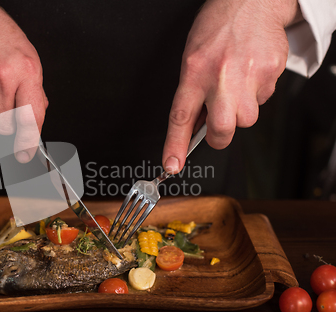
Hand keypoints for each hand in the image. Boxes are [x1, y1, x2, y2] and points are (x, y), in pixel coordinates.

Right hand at [0, 0, 47, 162]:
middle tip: (2, 104)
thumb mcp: (28, 59)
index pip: (30, 118)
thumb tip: (35, 123)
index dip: (28, 142)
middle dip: (5, 122)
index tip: (25, 155)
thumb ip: (34, 92)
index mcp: (26, 71)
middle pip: (4, 127)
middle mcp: (1, 77)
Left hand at [162, 0, 301, 172]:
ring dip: (240, 112)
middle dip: (218, 137)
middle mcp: (221, 76)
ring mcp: (249, 76)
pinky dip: (256, 94)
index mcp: (194, 72)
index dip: (174, 146)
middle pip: (222, 129)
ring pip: (247, 119)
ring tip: (236, 87)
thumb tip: (194, 126)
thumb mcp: (192, 58)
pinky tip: (251, 75)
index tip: (171, 165)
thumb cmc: (217, 28)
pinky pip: (263, 100)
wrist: (251, 2)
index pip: (180, 117)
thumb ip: (193, 93)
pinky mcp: (271, 74)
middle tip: (216, 130)